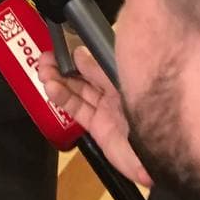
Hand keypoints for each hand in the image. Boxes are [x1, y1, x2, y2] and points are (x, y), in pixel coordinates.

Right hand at [38, 44, 150, 186]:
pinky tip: (50, 88)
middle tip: (46, 58)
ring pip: (79, 92)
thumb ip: (103, 67)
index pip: (99, 62)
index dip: (81, 56)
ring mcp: (108, 111)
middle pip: (86, 76)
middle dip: (64, 66)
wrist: (157, 152)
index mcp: (128, 77)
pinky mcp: (99, 128)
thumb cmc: (148, 107)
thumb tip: (84, 51)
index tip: (64, 48)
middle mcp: (118, 92)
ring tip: (43, 71)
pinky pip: (78, 110)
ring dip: (58, 81)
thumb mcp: (128, 78)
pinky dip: (63, 99)